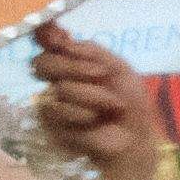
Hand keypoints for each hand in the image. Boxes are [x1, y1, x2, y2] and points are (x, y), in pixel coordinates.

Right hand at [25, 21, 146, 163]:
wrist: (136, 138)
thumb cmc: (130, 103)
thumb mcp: (119, 70)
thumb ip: (92, 51)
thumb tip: (63, 40)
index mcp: (71, 66)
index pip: (48, 47)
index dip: (51, 40)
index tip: (63, 42)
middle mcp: (56, 82)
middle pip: (43, 63)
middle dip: (75, 67)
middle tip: (102, 74)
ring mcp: (51, 104)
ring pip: (59, 89)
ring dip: (92, 96)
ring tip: (114, 106)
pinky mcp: (51, 126)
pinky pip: (59, 112)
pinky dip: (83, 114)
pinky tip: (96, 122)